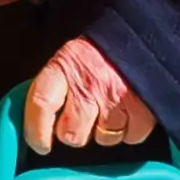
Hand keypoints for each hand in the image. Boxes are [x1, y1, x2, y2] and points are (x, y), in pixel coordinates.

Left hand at [21, 36, 155, 153]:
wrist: (142, 34)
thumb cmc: (100, 51)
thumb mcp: (68, 59)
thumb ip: (51, 87)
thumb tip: (34, 120)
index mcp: (64, 68)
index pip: (40, 105)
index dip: (36, 131)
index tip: (39, 145)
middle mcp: (90, 85)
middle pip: (72, 134)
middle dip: (73, 133)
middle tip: (79, 120)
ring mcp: (118, 98)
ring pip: (104, 139)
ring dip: (104, 131)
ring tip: (108, 109)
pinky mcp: (145, 109)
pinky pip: (131, 137)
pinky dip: (129, 131)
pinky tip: (128, 112)